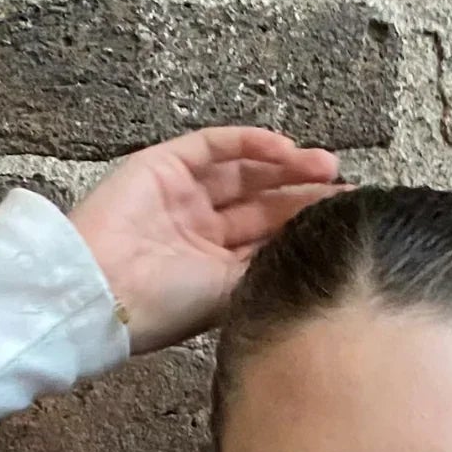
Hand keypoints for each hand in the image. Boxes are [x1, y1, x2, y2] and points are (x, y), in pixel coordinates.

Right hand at [66, 127, 352, 353]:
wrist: (102, 288)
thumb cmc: (164, 307)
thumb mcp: (231, 296)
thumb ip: (268, 271)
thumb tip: (317, 256)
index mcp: (217, 269)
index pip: (270, 239)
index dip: (307, 226)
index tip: (348, 220)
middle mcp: (202, 231)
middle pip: (264, 204)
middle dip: (304, 194)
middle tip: (346, 188)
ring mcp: (185, 196)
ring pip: (246, 173)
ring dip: (286, 166)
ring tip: (327, 166)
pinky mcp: (166, 164)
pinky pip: (216, 146)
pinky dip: (251, 144)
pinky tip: (286, 149)